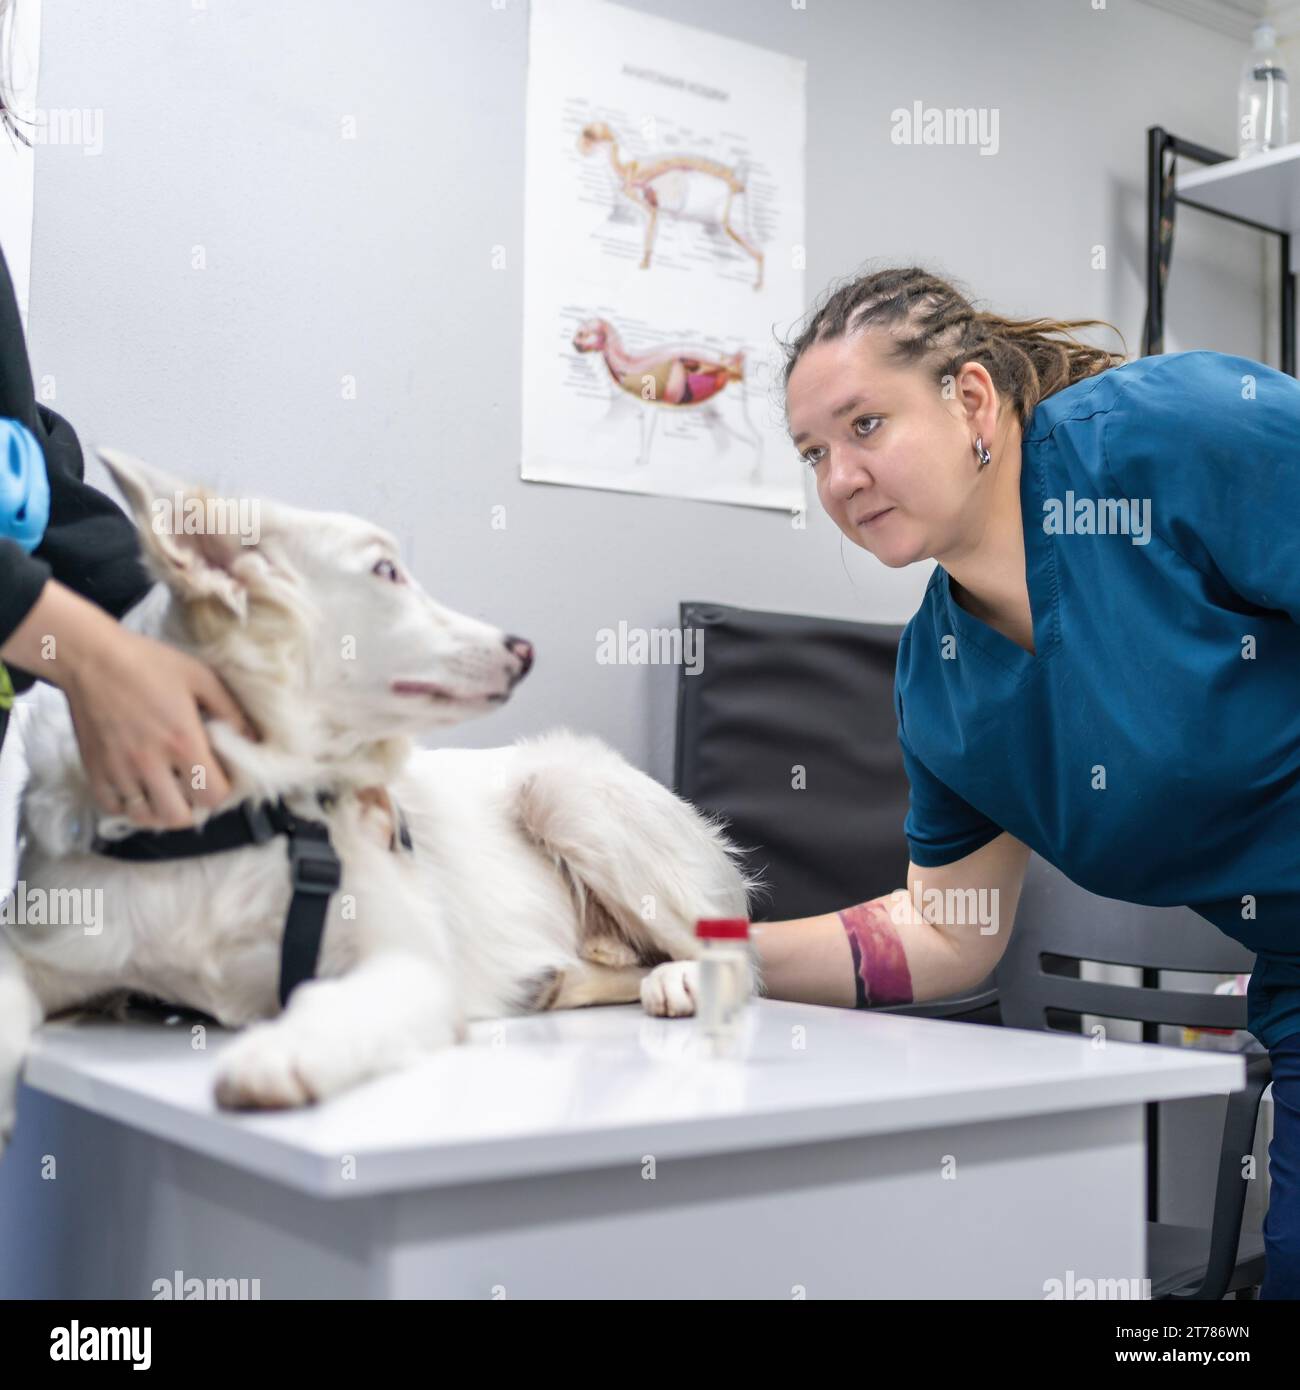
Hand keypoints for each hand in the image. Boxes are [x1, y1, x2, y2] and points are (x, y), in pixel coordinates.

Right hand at [2, 579, 258, 827]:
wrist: (91, 657)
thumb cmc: (149, 663)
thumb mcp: (201, 678)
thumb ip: (231, 711)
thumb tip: (253, 738)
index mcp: (182, 742)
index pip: (211, 795)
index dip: (221, 792)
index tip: (219, 778)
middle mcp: (150, 763)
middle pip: (178, 816)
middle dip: (193, 808)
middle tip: (193, 790)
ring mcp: (119, 770)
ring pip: (144, 817)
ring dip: (161, 811)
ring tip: (168, 793)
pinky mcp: (94, 770)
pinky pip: (113, 807)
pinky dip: (128, 806)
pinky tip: (139, 789)